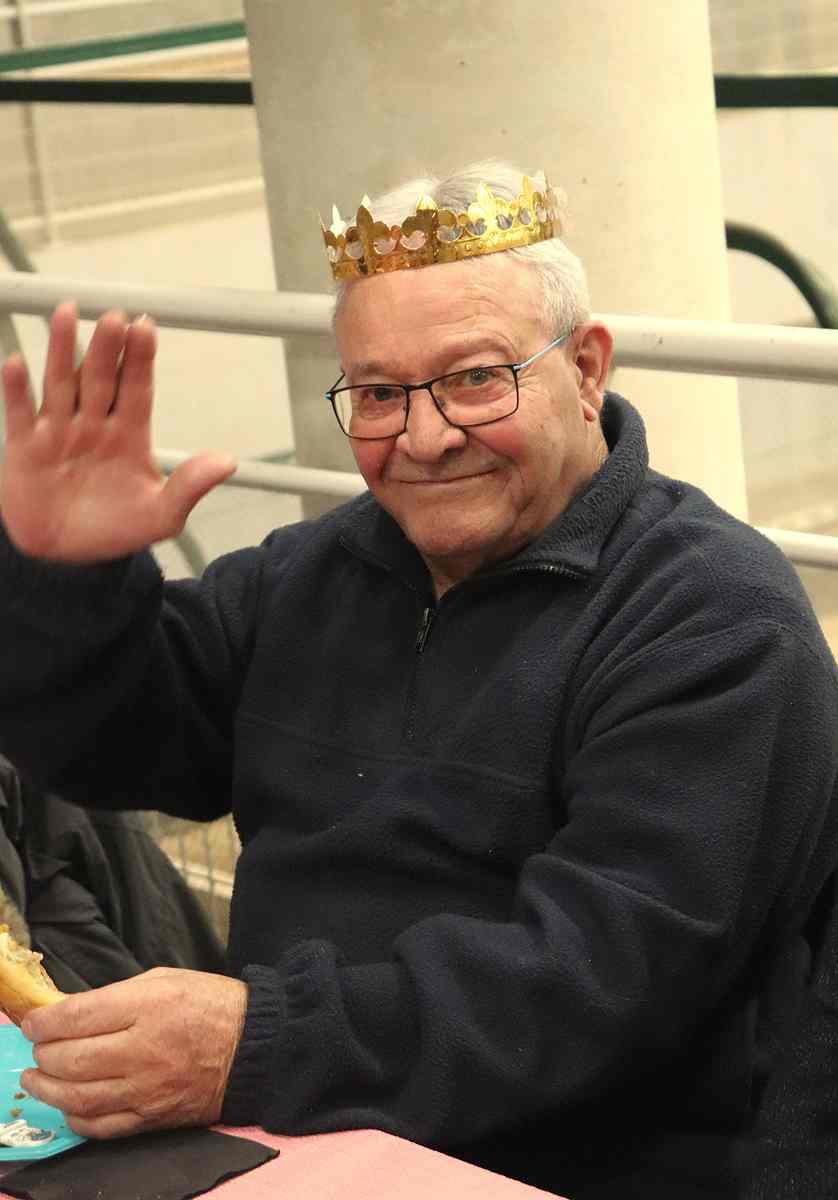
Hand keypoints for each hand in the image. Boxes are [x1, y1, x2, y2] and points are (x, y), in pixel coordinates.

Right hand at [0, 302, 236, 561]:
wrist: (69, 558)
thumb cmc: (118, 529)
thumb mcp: (161, 516)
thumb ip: (190, 487)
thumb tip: (228, 461)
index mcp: (129, 434)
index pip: (136, 389)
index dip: (140, 359)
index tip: (145, 326)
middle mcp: (93, 424)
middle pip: (99, 378)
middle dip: (106, 347)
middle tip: (114, 316)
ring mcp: (58, 432)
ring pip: (60, 382)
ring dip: (61, 349)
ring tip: (67, 314)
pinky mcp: (25, 448)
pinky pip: (20, 413)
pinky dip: (16, 389)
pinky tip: (16, 363)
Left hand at [19, 968, 247, 1138]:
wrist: (252, 1045)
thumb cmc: (210, 1004)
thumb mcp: (164, 979)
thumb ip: (117, 995)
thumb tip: (73, 1012)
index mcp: (147, 1006)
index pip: (77, 1017)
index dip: (44, 1022)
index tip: (32, 1022)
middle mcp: (143, 1049)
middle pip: (71, 1059)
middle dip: (42, 1054)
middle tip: (36, 1048)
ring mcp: (147, 1088)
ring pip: (78, 1098)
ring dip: (47, 1090)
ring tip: (35, 1079)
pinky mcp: (153, 1117)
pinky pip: (102, 1126)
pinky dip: (75, 1118)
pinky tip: (68, 1106)